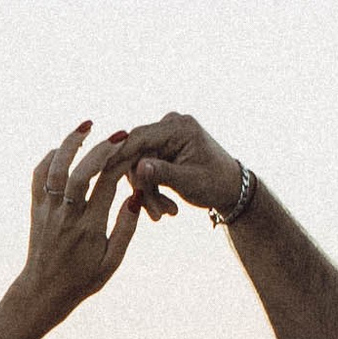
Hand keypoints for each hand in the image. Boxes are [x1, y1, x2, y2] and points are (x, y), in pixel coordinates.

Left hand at [0, 122, 144, 338]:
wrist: (43, 292)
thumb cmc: (83, 280)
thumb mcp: (112, 262)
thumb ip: (125, 229)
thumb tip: (134, 197)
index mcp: (89, 229)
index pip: (106, 186)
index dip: (121, 164)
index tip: (134, 148)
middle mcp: (66, 216)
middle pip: (80, 173)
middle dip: (100, 150)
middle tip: (118, 134)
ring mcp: (48, 210)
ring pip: (55, 169)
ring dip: (71, 144)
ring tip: (87, 125)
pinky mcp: (36, 208)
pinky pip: (39, 176)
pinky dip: (50, 158)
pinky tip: (64, 148)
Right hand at [113, 111, 240, 221]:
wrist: (233, 189)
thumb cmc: (217, 184)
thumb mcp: (190, 182)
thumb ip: (163, 173)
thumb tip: (137, 167)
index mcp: (179, 127)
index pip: (139, 138)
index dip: (119, 156)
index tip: (104, 176)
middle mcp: (170, 124)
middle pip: (137, 153)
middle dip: (143, 185)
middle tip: (154, 214)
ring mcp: (166, 135)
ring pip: (139, 163)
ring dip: (149, 191)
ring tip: (165, 214)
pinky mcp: (163, 146)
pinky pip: (146, 166)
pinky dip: (152, 188)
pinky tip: (164, 207)